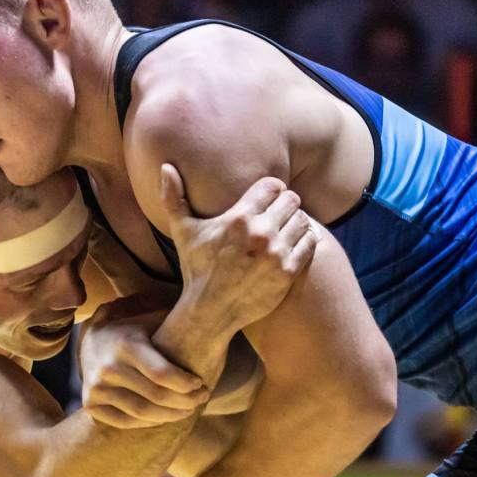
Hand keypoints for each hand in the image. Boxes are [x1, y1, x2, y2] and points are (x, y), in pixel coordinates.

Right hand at [81, 297, 208, 427]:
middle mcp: (108, 367)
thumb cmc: (131, 333)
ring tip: (188, 410)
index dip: (186, 383)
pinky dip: (149, 423)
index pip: (162, 374)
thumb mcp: (148, 322)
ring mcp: (96, 387)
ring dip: (172, 415)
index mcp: (126, 345)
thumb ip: (173, 322)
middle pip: (157, 396)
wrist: (90, 344)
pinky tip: (164, 417)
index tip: (201, 383)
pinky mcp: (89, 403)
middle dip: (186, 401)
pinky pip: (125, 421)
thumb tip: (209, 315)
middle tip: (202, 398)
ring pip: (143, 412)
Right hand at [160, 165, 316, 335]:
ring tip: (284, 230)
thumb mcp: (182, 231)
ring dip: (295, 222)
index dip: (271, 190)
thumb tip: (165, 166)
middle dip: (285, 204)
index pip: (272, 186)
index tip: (266, 199)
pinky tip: (291, 245)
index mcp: (238, 219)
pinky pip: (310, 243)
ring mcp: (276, 254)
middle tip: (277, 214)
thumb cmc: (196, 267)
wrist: (210, 310)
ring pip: (303, 220)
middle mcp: (260, 234)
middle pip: (292, 200)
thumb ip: (174, 197)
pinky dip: (304, 241)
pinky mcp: (288, 272)